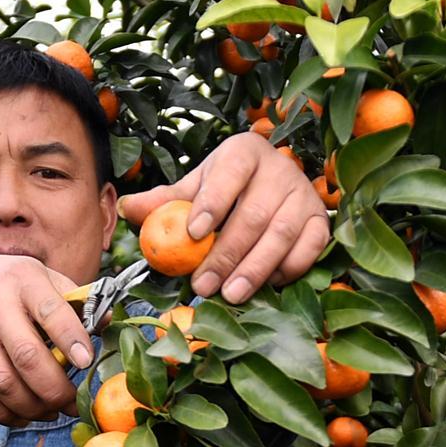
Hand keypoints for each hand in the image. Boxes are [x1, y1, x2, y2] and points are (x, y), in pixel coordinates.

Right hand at [0, 254, 92, 426]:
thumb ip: (74, 300)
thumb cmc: (5, 282)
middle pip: (27, 357)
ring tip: (51, 411)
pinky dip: (7, 413)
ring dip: (34, 407)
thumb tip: (109, 323)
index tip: (87, 363)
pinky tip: (24, 414)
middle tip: (73, 403)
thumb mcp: (40, 276)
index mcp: (23, 279)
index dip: (72, 341)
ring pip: (4, 383)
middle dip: (56, 390)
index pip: (51, 311)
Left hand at [118, 133, 329, 303]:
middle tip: (202, 284)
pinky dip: (287, 269)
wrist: (268, 181)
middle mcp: (279, 168)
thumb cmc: (224, 187)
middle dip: (226, 254)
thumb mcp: (193, 188)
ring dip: (254, 268)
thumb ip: (162, 201)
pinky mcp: (320, 219)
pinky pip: (309, 248)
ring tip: (229, 293)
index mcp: (242, 153)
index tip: (193, 233)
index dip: (212, 203)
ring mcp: (304, 194)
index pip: (229, 173)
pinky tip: (264, 285)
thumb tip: (125, 209)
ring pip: (281, 234)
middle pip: (254, 214)